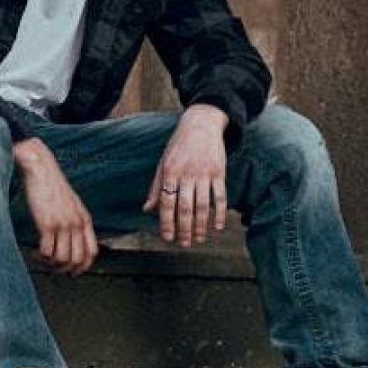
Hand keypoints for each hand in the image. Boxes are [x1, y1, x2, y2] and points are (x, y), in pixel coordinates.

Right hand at [13, 138, 97, 274]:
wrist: (40, 169)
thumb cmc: (52, 185)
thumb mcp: (71, 203)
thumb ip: (75, 220)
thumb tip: (71, 240)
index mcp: (84, 219)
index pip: (92, 252)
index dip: (84, 267)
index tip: (73, 272)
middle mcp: (76, 223)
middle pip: (78, 259)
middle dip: (65, 269)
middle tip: (54, 268)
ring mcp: (63, 224)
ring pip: (62, 259)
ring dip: (51, 264)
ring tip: (42, 259)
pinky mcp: (47, 224)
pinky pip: (47, 252)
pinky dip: (40, 257)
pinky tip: (35, 252)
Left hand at [142, 104, 229, 247]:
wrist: (201, 124)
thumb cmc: (178, 146)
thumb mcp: (163, 163)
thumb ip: (156, 188)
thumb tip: (147, 209)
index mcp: (170, 172)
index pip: (167, 202)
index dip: (166, 222)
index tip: (167, 238)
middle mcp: (187, 173)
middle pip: (186, 207)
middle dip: (184, 228)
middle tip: (183, 244)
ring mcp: (204, 173)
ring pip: (203, 205)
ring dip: (201, 225)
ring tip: (198, 239)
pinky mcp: (219, 172)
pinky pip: (220, 196)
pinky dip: (220, 213)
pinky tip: (217, 226)